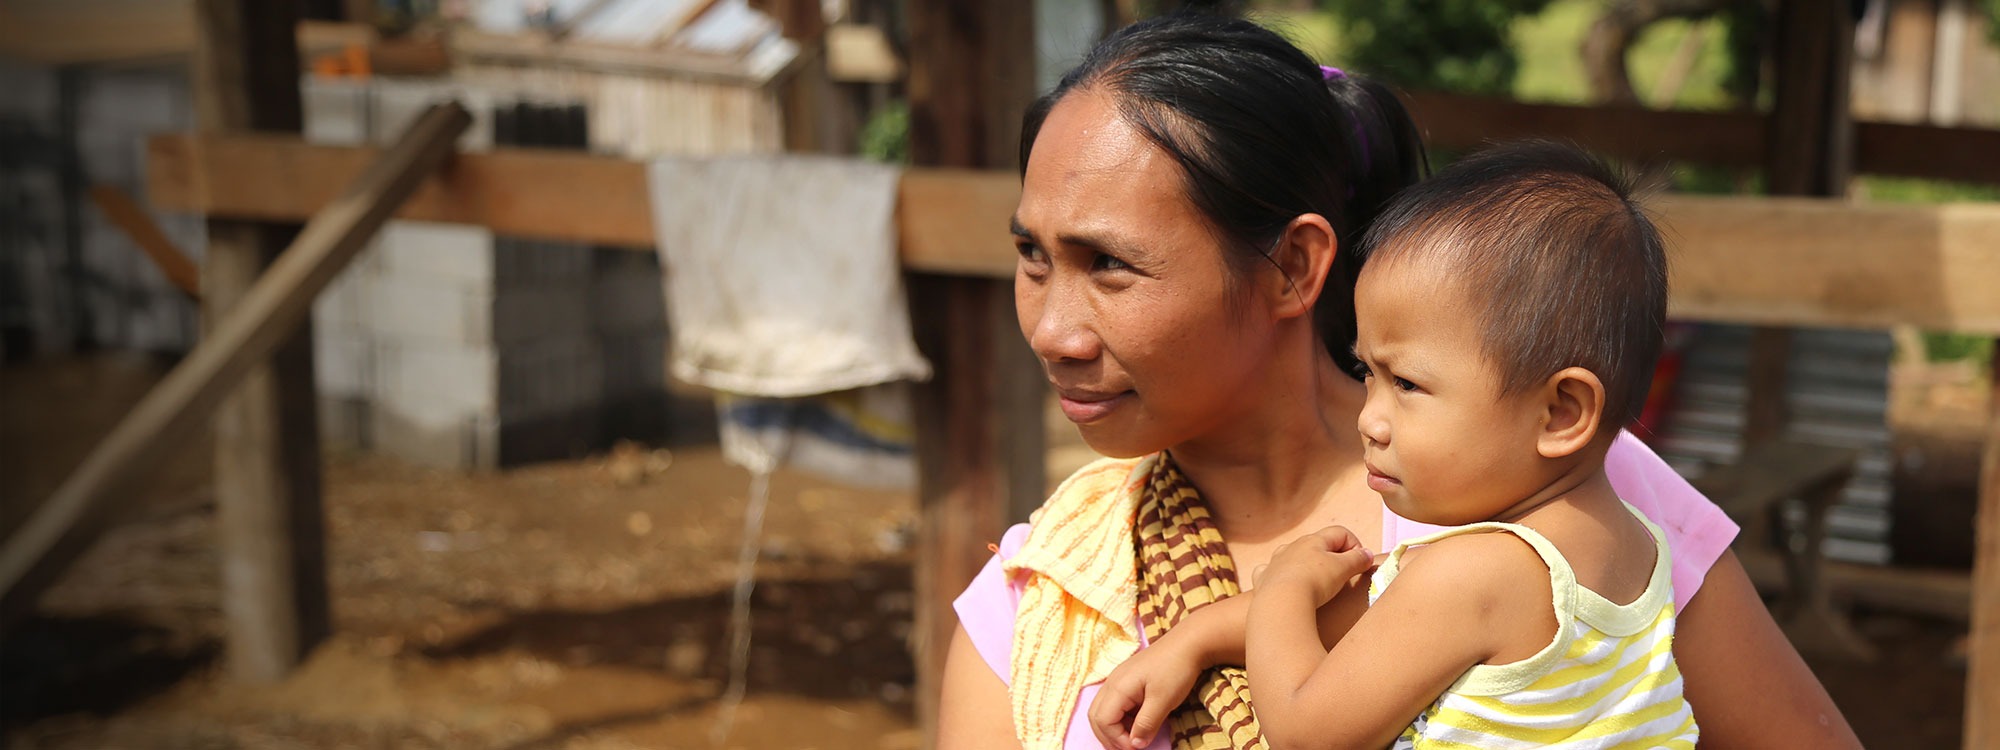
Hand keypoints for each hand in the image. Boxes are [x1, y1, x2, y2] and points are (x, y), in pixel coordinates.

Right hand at [1087, 636, 1200, 748]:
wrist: (1188, 644)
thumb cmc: (1176, 669)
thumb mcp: (1163, 701)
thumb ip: (1146, 725)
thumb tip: (1135, 746)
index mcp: (1118, 687)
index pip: (1103, 721)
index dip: (1117, 739)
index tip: (1137, 747)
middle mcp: (1112, 683)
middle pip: (1096, 717)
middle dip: (1109, 737)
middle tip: (1130, 748)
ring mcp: (1117, 680)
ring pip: (1103, 711)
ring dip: (1114, 729)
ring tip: (1134, 739)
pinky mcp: (1126, 680)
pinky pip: (1114, 704)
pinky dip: (1121, 719)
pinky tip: (1137, 724)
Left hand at [1252, 526, 1373, 605]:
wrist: (1281, 602)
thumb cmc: (1314, 582)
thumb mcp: (1343, 569)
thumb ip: (1357, 559)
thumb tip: (1367, 554)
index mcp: (1313, 540)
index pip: (1340, 532)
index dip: (1355, 546)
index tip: (1359, 565)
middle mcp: (1292, 546)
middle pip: (1316, 544)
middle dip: (1332, 557)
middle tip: (1342, 577)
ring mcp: (1275, 562)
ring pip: (1293, 556)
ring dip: (1305, 565)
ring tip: (1316, 584)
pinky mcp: (1264, 579)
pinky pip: (1271, 572)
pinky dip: (1280, 577)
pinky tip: (1286, 588)